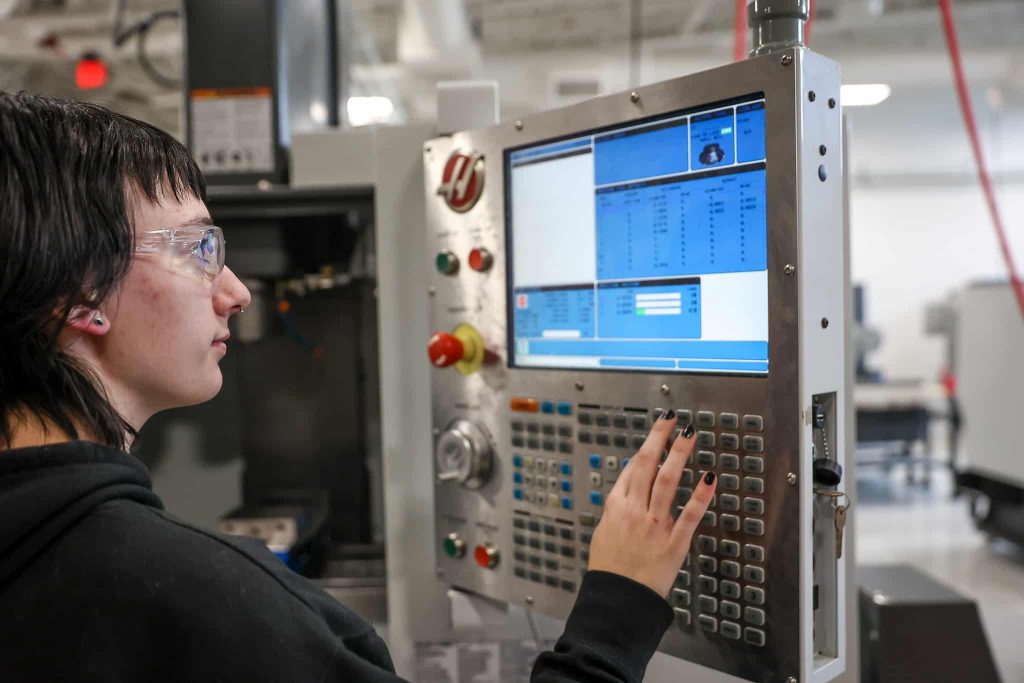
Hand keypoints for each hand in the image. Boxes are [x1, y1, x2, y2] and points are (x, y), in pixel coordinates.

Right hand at [587, 411, 717, 597]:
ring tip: (688, 435)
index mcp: (616, 507)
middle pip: (648, 466)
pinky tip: (709, 478)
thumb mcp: (605, 532)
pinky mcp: (673, 543)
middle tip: (671, 420)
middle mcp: (635, 511)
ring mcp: (654, 525)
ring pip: (667, 482)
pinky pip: (689, 515)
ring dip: (678, 455)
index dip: (646, 448)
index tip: (657, 433)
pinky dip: (700, 496)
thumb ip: (619, 510)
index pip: (632, 469)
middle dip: (660, 439)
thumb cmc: (610, 570)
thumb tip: (628, 493)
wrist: (618, 600)